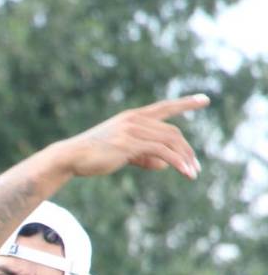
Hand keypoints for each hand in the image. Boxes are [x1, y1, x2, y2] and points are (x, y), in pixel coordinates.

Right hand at [57, 94, 208, 179]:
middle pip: (172, 132)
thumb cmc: (92, 156)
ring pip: (170, 141)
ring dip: (185, 158)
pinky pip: (162, 151)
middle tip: (196, 167)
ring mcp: (132, 130)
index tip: (204, 100)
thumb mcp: (122, 154)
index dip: (185, 103)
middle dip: (187, 150)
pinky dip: (177, 162)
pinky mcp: (130, 143)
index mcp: (132, 118)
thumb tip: (164, 164)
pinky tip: (184, 172)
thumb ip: (144, 156)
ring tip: (193, 174)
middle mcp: (135, 120)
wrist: (70, 157)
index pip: (164, 107)